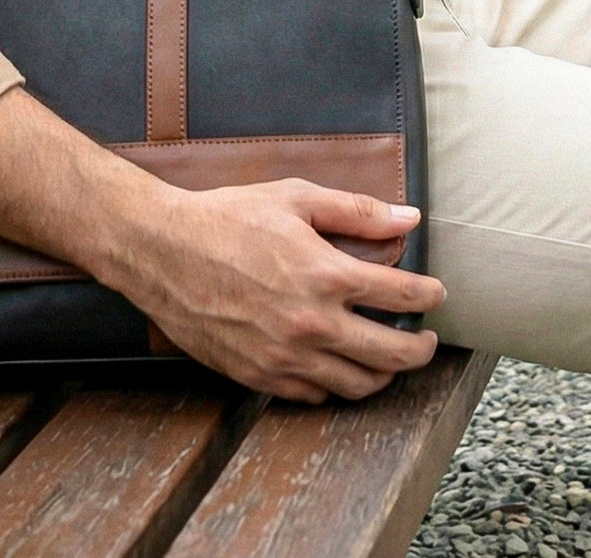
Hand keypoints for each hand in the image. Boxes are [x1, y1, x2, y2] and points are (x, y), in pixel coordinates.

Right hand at [123, 179, 444, 402]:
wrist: (160, 250)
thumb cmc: (225, 217)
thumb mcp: (292, 198)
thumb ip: (356, 209)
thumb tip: (409, 217)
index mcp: (326, 274)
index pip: (403, 295)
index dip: (429, 294)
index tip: (436, 293)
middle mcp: (313, 324)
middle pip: (394, 355)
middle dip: (421, 349)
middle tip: (426, 339)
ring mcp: (286, 357)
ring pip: (359, 385)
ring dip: (384, 375)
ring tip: (388, 360)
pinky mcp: (259, 376)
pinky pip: (316, 397)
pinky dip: (337, 386)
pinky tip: (337, 367)